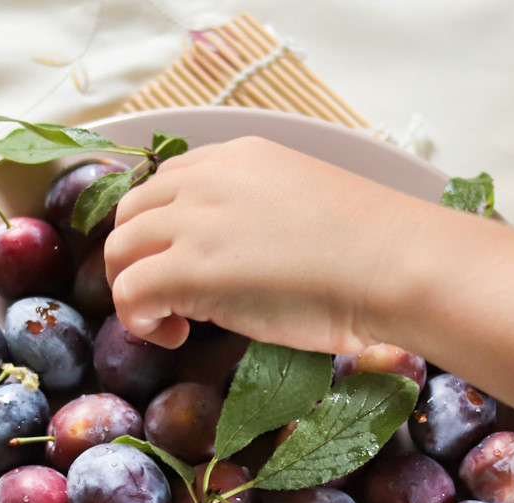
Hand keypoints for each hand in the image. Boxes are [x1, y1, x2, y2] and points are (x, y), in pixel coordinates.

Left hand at [104, 136, 427, 351]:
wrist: (395, 265)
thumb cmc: (374, 249)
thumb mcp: (305, 205)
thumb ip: (259, 217)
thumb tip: (244, 257)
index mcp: (238, 157)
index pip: (167, 183)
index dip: (166, 228)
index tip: (190, 263)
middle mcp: (206, 179)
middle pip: (131, 213)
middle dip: (141, 258)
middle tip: (174, 299)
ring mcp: (194, 222)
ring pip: (119, 251)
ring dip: (135, 289)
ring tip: (176, 321)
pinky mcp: (189, 269)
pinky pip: (129, 292)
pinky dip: (138, 319)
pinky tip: (175, 334)